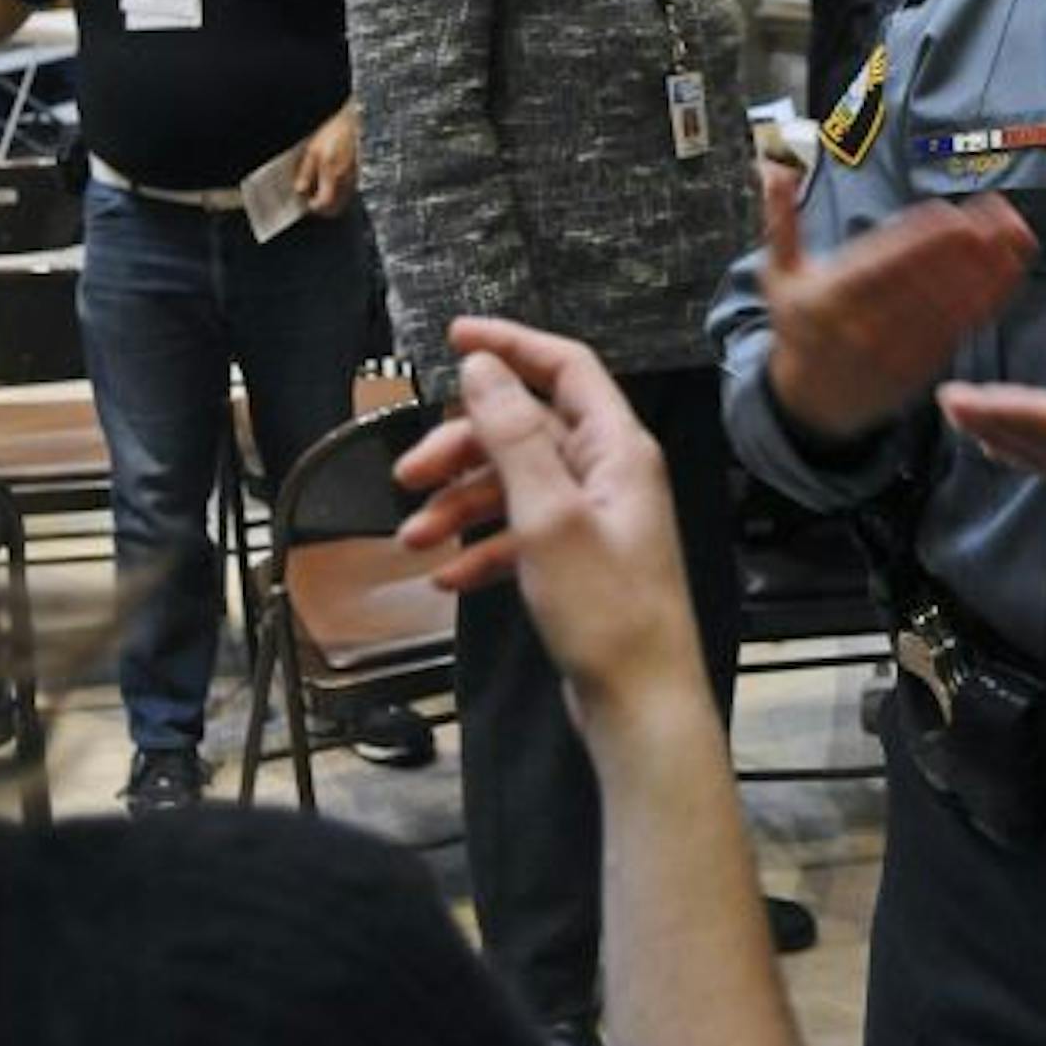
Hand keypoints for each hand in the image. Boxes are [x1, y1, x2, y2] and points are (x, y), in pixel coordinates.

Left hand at [293, 99, 357, 215]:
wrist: (359, 120)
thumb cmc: (337, 131)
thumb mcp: (314, 149)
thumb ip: (306, 172)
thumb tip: (300, 189)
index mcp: (332, 174)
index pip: (322, 205)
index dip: (313, 207)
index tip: (306, 201)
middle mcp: (347, 181)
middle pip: (335, 208)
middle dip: (322, 207)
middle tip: (312, 198)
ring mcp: (356, 179)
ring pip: (343, 200)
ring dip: (332, 199)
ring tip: (322, 186)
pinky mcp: (361, 175)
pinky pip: (349, 190)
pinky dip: (340, 190)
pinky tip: (333, 177)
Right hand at [394, 317, 705, 717]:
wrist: (639, 706)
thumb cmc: (605, 610)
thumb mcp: (549, 515)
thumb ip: (514, 436)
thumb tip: (483, 367)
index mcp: (617, 449)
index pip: (565, 367)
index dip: (510, 345)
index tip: (453, 338)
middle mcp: (608, 474)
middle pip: (526, 429)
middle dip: (462, 446)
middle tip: (406, 474)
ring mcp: (593, 520)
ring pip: (515, 485)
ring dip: (460, 504)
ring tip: (410, 539)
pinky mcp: (577, 564)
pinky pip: (520, 536)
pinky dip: (481, 549)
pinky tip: (444, 578)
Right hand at [761, 170, 1035, 440]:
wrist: (809, 403)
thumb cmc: (799, 327)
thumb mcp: (780, 276)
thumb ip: (782, 220)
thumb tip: (774, 168)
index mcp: (832, 297)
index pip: (884, 262)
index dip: (921, 239)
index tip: (951, 214)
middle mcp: (864, 325)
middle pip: (924, 279)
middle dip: (964, 247)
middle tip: (1000, 215)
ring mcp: (895, 349)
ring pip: (948, 304)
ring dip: (987, 269)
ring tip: (1015, 236)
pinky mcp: (920, 366)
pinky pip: (959, 328)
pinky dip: (988, 299)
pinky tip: (1009, 271)